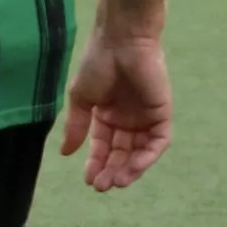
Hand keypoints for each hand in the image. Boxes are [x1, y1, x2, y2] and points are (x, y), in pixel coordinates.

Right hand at [58, 26, 172, 191]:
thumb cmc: (97, 63)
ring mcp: (145, 117)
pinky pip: (158, 141)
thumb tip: (65, 153)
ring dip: (129, 169)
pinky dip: (147, 157)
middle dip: (112, 170)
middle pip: (121, 153)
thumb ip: (76, 126)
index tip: (88, 180)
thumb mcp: (81, 98)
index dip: (96, 163)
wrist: (121, 41)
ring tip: (116, 181)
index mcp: (107, 115)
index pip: (103, 146)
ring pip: (140, 151)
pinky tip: (133, 167)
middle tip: (102, 186)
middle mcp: (127, 119)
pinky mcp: (162, 113)